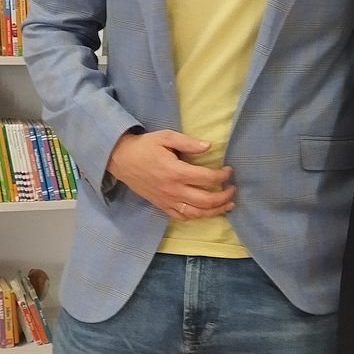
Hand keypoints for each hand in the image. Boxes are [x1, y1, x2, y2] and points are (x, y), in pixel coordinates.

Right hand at [107, 130, 235, 219]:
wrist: (121, 160)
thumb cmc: (145, 146)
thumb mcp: (165, 137)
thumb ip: (188, 142)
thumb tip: (208, 147)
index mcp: (175, 171)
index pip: (206, 178)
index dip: (222, 176)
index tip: (229, 171)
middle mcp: (173, 189)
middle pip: (205, 200)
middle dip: (224, 196)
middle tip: (233, 189)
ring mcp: (167, 200)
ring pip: (196, 213)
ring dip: (215, 211)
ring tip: (228, 205)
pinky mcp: (161, 206)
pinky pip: (182, 217)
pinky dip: (196, 217)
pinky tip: (206, 212)